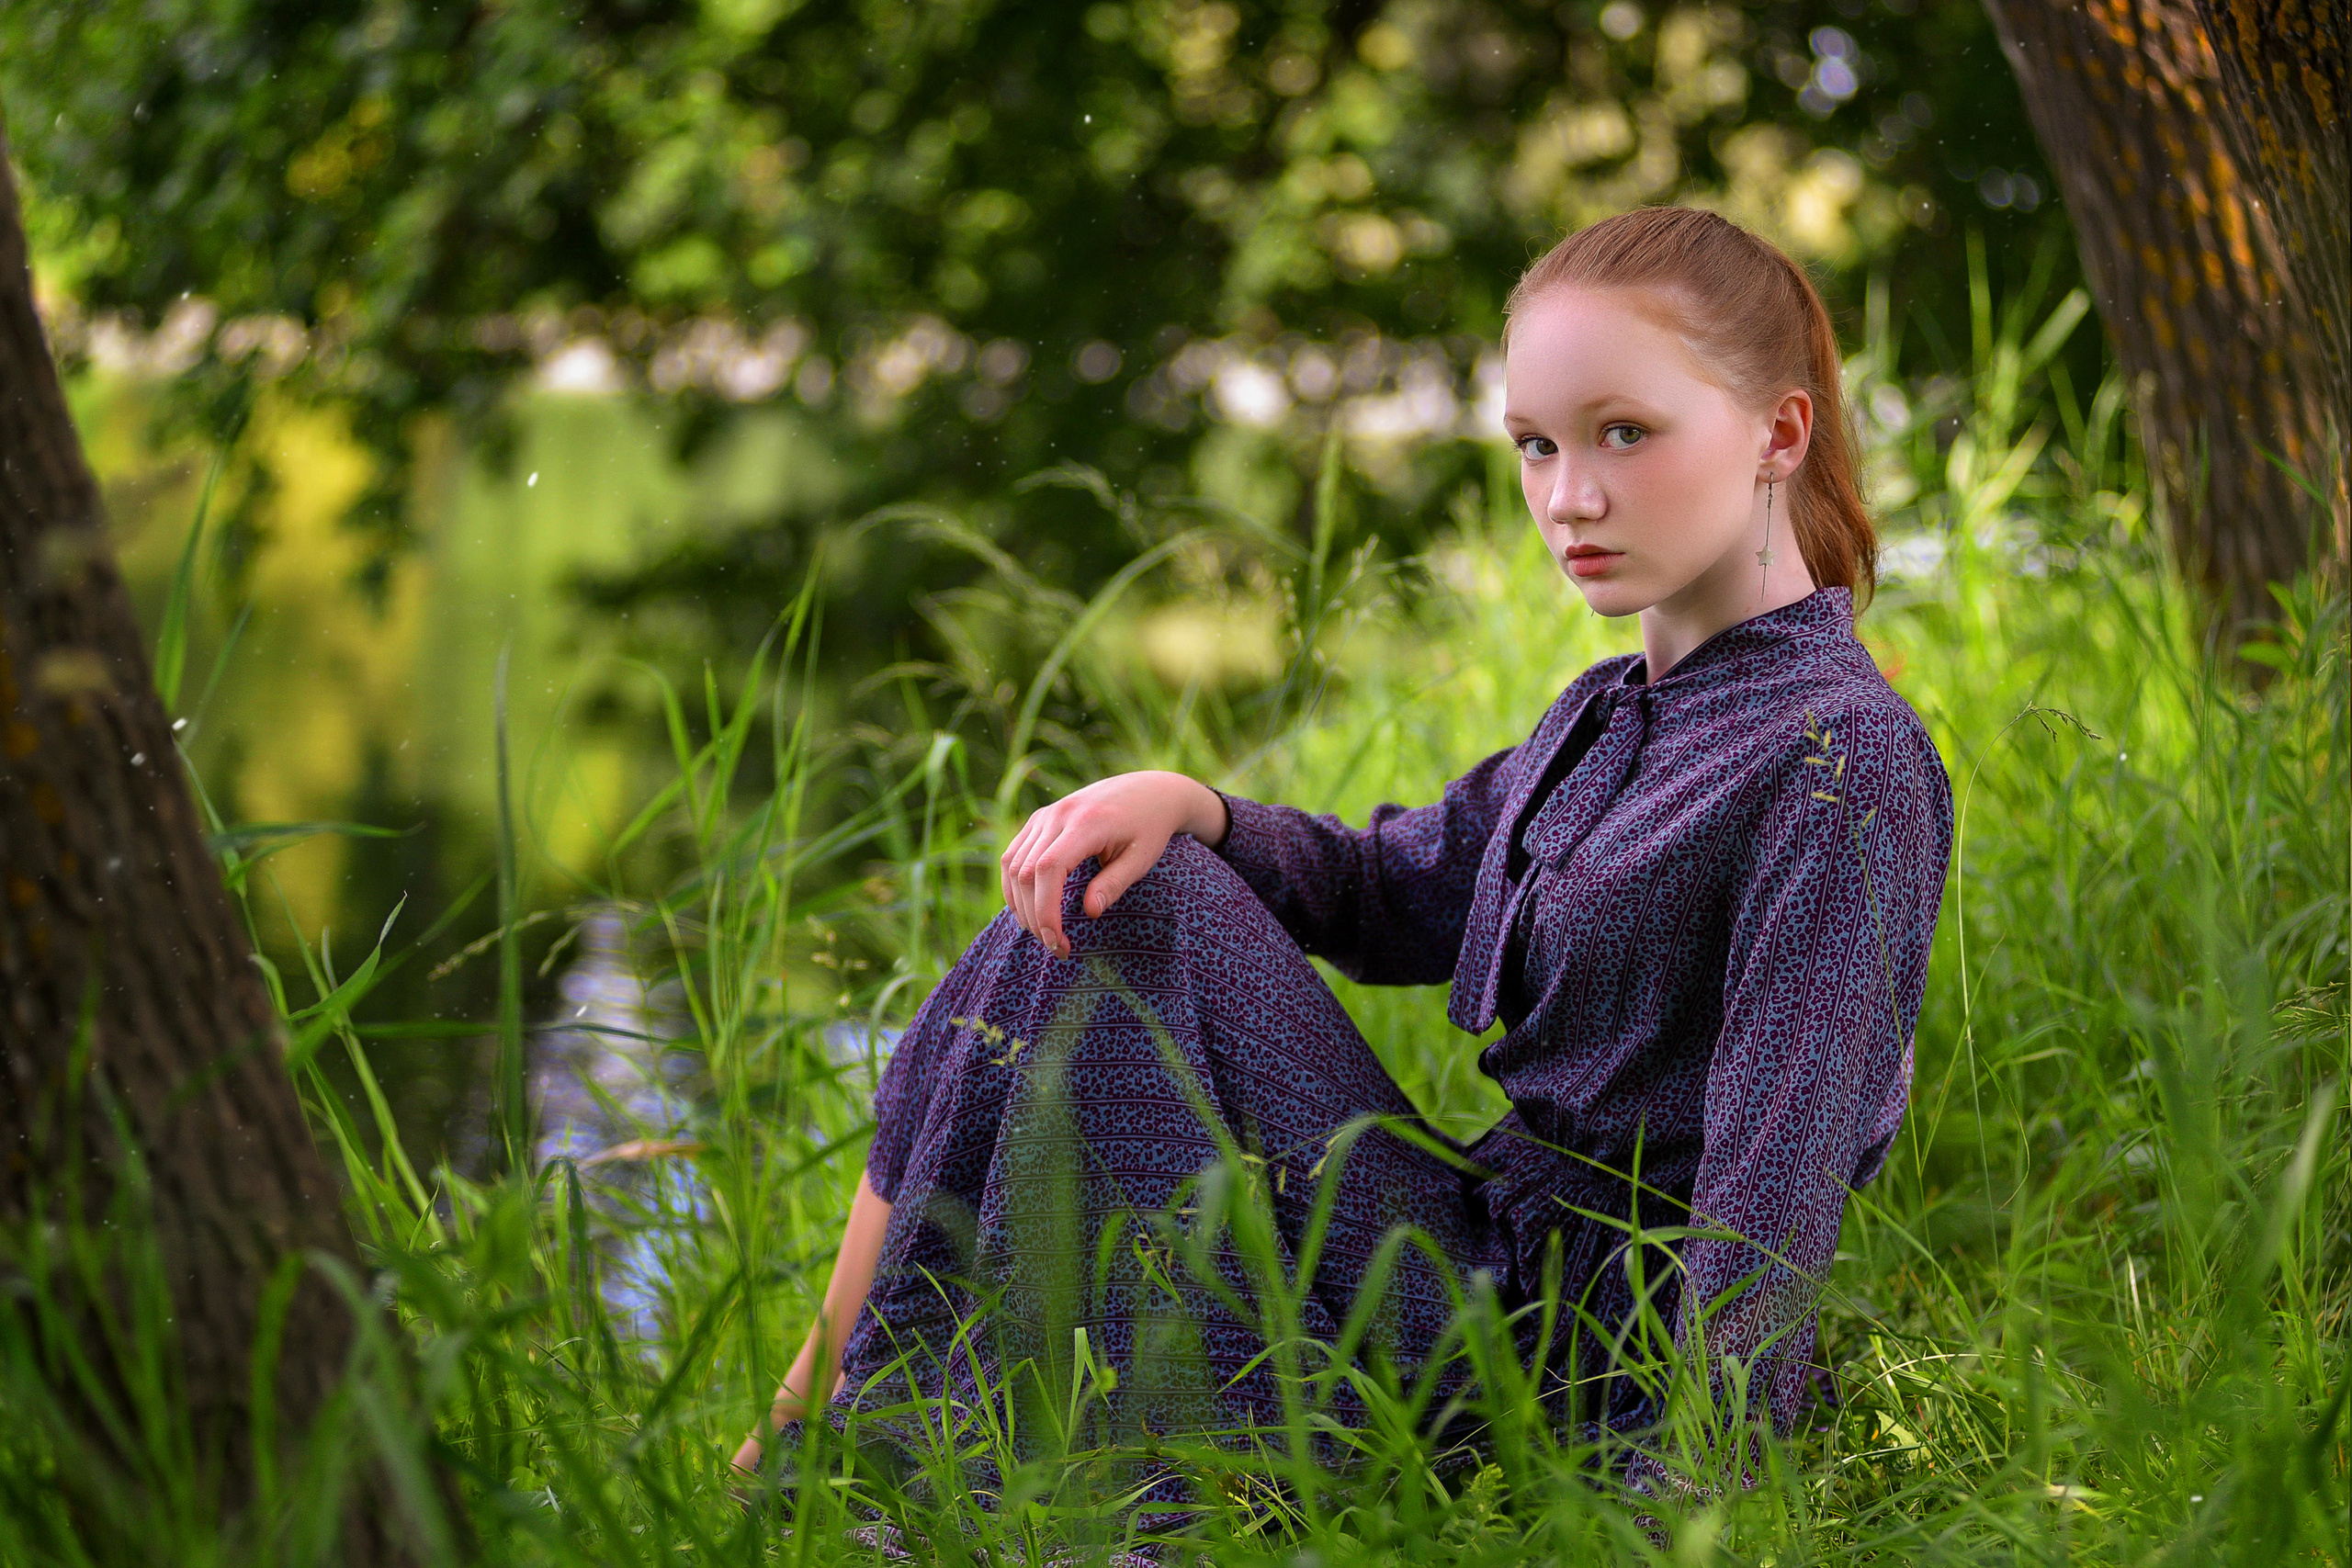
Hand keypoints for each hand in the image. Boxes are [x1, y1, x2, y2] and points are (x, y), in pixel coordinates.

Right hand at [999, 770, 1228, 957]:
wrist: (1149, 791)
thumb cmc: (1149, 828)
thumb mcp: (1141, 859)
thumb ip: (1114, 884)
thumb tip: (1088, 913)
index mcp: (1086, 823)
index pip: (1049, 869)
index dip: (1045, 910)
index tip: (1058, 941)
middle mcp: (1059, 814)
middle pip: (1026, 872)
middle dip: (1034, 917)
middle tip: (1057, 947)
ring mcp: (1045, 815)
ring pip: (1013, 866)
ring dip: (1021, 905)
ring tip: (1043, 934)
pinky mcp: (1039, 819)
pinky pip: (1013, 855)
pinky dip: (1014, 886)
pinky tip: (1028, 910)